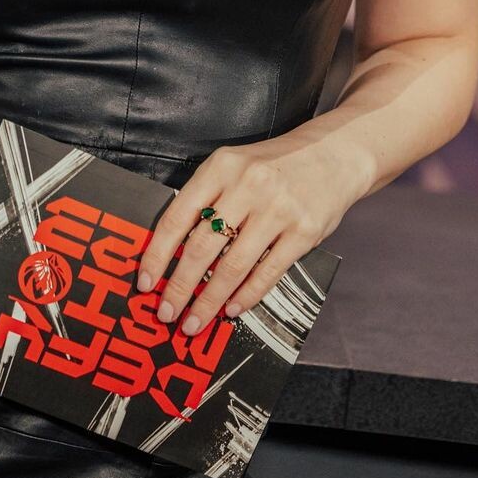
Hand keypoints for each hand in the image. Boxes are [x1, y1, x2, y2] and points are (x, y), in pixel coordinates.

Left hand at [135, 128, 366, 335]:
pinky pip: (268, 272)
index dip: (157, 253)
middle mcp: (246, 186)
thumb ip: (205, 198)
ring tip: (195, 322)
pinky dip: (246, 296)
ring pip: (233, 266)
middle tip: (167, 313)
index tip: (145, 282)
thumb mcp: (232, 167)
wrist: (332, 155)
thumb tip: (171, 249)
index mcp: (221, 167)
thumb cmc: (272, 165)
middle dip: (180, 287)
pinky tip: (231, 310)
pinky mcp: (304, 232)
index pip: (177, 216)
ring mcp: (277, 210)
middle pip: (202, 247)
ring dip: (209, 301)